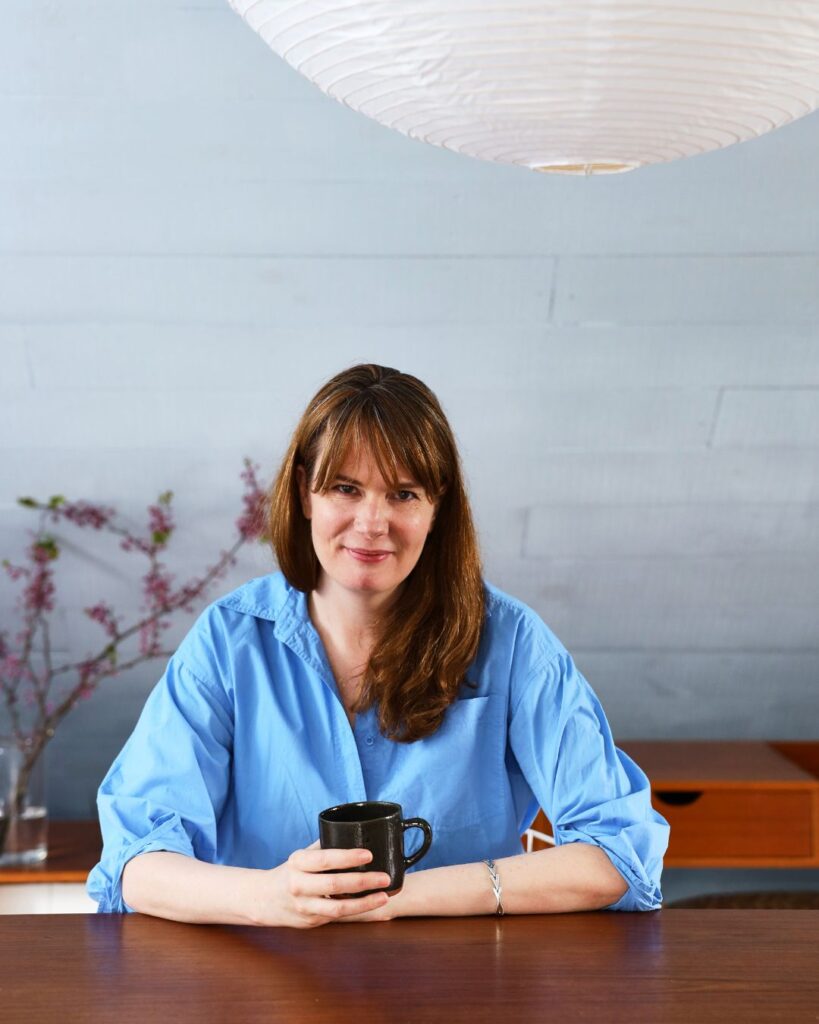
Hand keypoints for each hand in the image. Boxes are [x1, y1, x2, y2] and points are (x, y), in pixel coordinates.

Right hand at [252, 840, 391, 927]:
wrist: (263, 900)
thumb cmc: (289, 872)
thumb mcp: (301, 856)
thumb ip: (323, 847)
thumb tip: (352, 833)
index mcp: (297, 863)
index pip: (324, 859)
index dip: (347, 857)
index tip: (368, 854)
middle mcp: (298, 885)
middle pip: (333, 885)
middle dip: (362, 881)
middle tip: (384, 877)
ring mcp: (304, 907)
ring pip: (337, 908)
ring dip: (364, 903)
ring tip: (384, 895)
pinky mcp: (310, 922)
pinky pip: (336, 917)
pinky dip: (356, 911)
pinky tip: (371, 905)